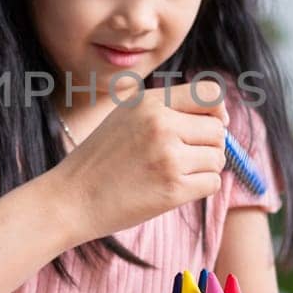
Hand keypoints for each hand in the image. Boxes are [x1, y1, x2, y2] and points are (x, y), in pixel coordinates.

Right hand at [55, 81, 228, 243]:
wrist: (72, 198)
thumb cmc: (101, 160)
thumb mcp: (126, 116)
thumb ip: (166, 109)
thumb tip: (220, 117)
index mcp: (149, 102)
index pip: (211, 94)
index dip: (218, 112)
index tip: (211, 125)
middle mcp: (161, 124)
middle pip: (218, 130)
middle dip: (209, 146)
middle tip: (183, 159)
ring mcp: (168, 156)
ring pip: (217, 158)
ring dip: (203, 169)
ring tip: (172, 174)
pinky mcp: (173, 188)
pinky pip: (212, 183)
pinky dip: (199, 188)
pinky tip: (173, 189)